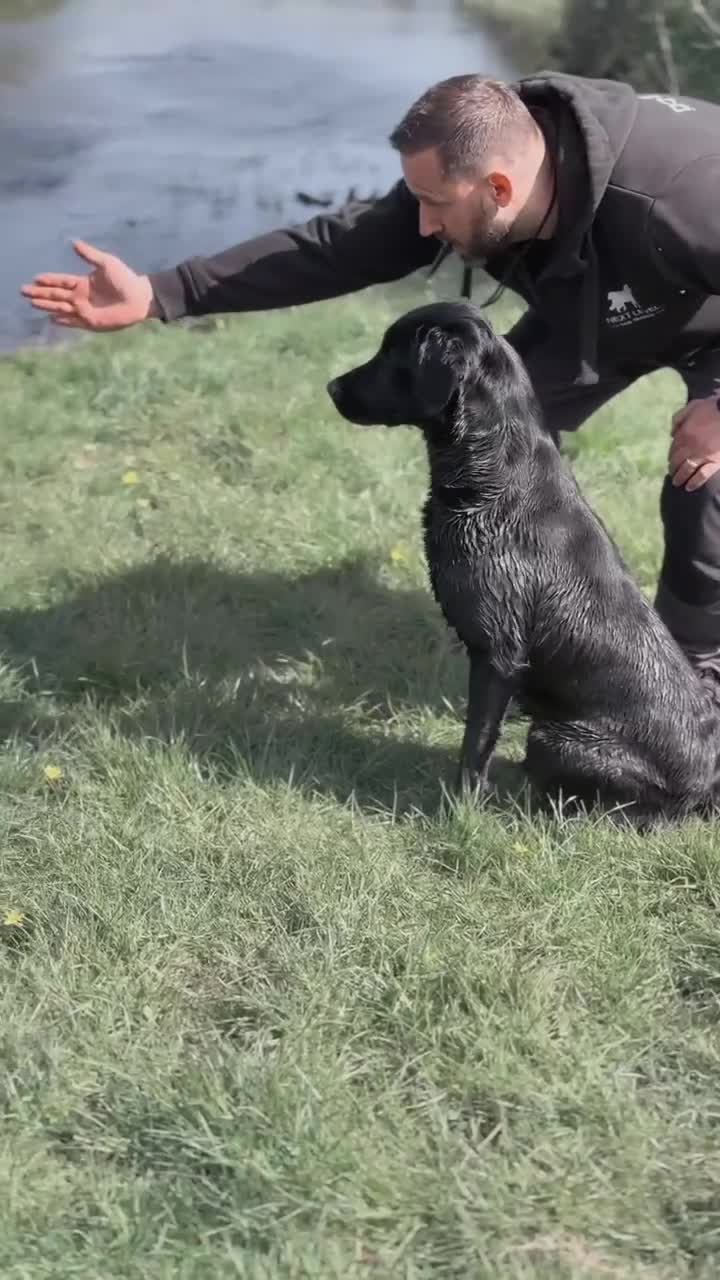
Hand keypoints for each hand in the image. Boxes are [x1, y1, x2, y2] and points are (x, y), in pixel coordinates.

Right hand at [20, 240, 156, 331]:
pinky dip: (63, 321)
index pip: (61, 281)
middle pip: (56, 295)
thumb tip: (73, 242)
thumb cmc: (125, 279)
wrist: (139, 298)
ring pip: (61, 308)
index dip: (48, 280)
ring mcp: (85, 310)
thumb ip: (89, 254)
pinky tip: (51, 319)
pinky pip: (73, 322)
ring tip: (32, 303)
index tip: (35, 278)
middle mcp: (81, 297)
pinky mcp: (92, 323)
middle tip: (23, 291)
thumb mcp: (106, 263)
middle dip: (40, 293)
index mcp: (83, 283)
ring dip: (46, 305)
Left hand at [669, 396, 719, 490]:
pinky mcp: (714, 462)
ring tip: (677, 482)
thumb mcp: (693, 406)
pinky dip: (695, 482)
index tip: (670, 459)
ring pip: (687, 470)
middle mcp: (690, 447)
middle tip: (672, 472)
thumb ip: (679, 417)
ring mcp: (702, 456)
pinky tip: (689, 487)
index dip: (671, 455)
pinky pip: (702, 475)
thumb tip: (671, 433)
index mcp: (684, 433)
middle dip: (673, 468)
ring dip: (680, 477)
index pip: (673, 448)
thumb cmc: (714, 407)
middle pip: (677, 461)